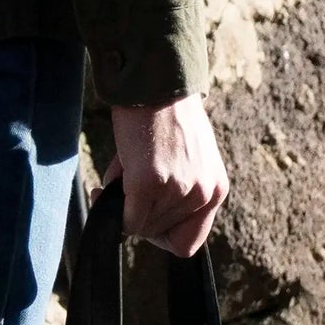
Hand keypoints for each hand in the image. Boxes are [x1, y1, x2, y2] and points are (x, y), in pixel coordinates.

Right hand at [106, 94, 227, 257]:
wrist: (155, 83)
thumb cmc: (166, 117)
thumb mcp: (189, 161)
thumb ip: (177, 194)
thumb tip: (138, 222)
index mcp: (215, 190)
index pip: (188, 241)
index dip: (162, 235)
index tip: (147, 218)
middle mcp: (202, 193)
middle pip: (160, 233)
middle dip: (138, 214)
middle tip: (128, 185)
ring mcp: (178, 189)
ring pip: (141, 227)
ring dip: (125, 204)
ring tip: (125, 171)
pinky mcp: (150, 183)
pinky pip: (128, 218)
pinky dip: (113, 208)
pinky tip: (108, 184)